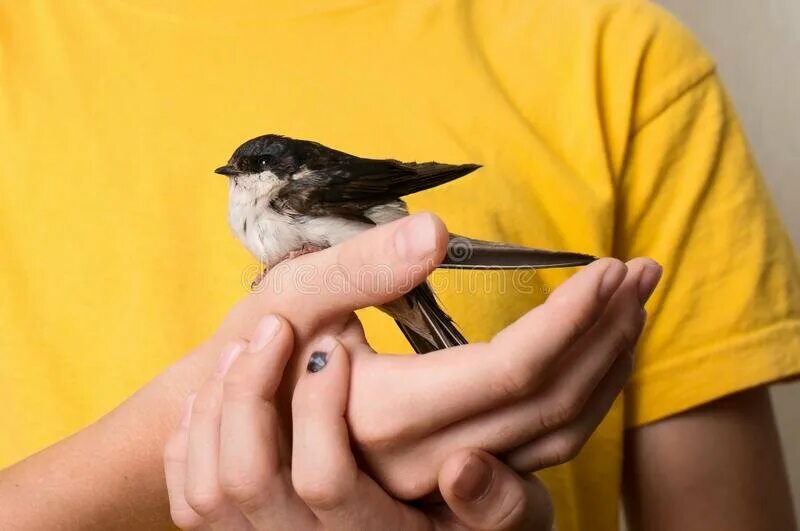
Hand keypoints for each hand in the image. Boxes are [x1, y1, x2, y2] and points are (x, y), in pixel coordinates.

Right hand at [182, 213, 659, 498]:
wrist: (244, 428)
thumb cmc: (262, 355)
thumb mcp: (293, 297)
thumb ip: (362, 268)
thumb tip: (438, 231)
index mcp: (389, 409)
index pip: (512, 366)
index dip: (571, 316)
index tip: (608, 266)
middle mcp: (426, 456)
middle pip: (551, 402)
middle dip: (607, 332)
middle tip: (641, 271)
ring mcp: (442, 475)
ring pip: (556, 434)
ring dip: (607, 365)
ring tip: (633, 304)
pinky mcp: (452, 471)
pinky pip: (540, 444)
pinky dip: (582, 393)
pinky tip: (596, 351)